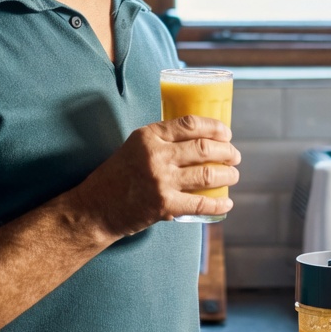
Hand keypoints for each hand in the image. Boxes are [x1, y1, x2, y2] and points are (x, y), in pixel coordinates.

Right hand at [75, 115, 240, 237]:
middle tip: (235, 156)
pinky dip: (218, 204)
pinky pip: (201, 203)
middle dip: (227, 151)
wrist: (95, 208)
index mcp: (149, 135)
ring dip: (227, 175)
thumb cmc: (117, 176)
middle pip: (203, 148)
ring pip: (207, 174)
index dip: (214, 127)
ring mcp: (161, 180)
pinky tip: (227, 203)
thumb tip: (198, 138)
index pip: (190, 124)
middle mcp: (155, 155)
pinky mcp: (164, 205)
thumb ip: (161, 141)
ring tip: (234, 176)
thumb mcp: (135, 147)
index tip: (227, 133)